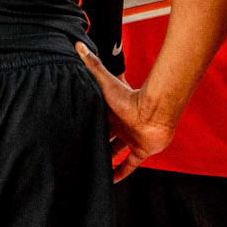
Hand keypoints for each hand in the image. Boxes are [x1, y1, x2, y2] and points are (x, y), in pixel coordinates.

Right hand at [75, 41, 177, 180]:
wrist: (154, 112)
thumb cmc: (130, 96)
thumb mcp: (105, 81)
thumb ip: (92, 64)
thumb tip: (78, 44)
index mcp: (111, 112)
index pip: (96, 120)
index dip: (86, 125)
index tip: (72, 133)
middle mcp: (120, 126)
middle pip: (104, 138)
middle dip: (93, 144)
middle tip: (78, 153)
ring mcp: (131, 139)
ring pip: (115, 153)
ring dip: (104, 160)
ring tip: (90, 169)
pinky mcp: (141, 151)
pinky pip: (129, 165)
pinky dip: (121, 173)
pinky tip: (110, 182)